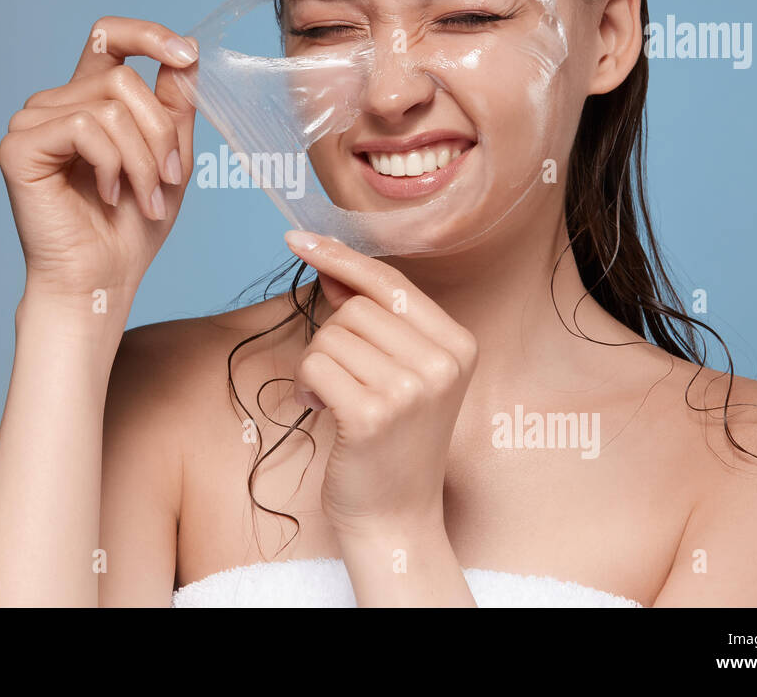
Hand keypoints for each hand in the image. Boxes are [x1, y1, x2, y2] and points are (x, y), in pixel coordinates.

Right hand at [0, 18, 197, 300]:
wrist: (101, 279)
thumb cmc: (131, 227)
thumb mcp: (169, 157)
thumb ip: (175, 104)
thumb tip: (186, 50)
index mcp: (88, 100)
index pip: (109, 37)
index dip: (148, 34)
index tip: (186, 55)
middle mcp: (56, 104)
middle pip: (123, 78)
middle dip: (160, 133)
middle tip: (168, 182)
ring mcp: (32, 122)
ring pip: (110, 106)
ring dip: (143, 159)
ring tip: (145, 199)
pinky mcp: (19, 146)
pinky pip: (85, 128)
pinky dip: (112, 165)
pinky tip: (107, 195)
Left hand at [284, 230, 478, 540]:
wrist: (397, 518)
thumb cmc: (392, 442)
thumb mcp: (401, 372)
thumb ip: (373, 318)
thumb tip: (330, 263)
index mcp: (458, 344)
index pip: (390, 283)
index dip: (341, 258)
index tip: (298, 238)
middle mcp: (442, 363)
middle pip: (355, 308)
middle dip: (331, 338)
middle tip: (341, 380)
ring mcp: (410, 390)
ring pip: (330, 335)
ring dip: (318, 365)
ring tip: (336, 401)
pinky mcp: (371, 415)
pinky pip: (314, 365)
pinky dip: (307, 385)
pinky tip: (323, 412)